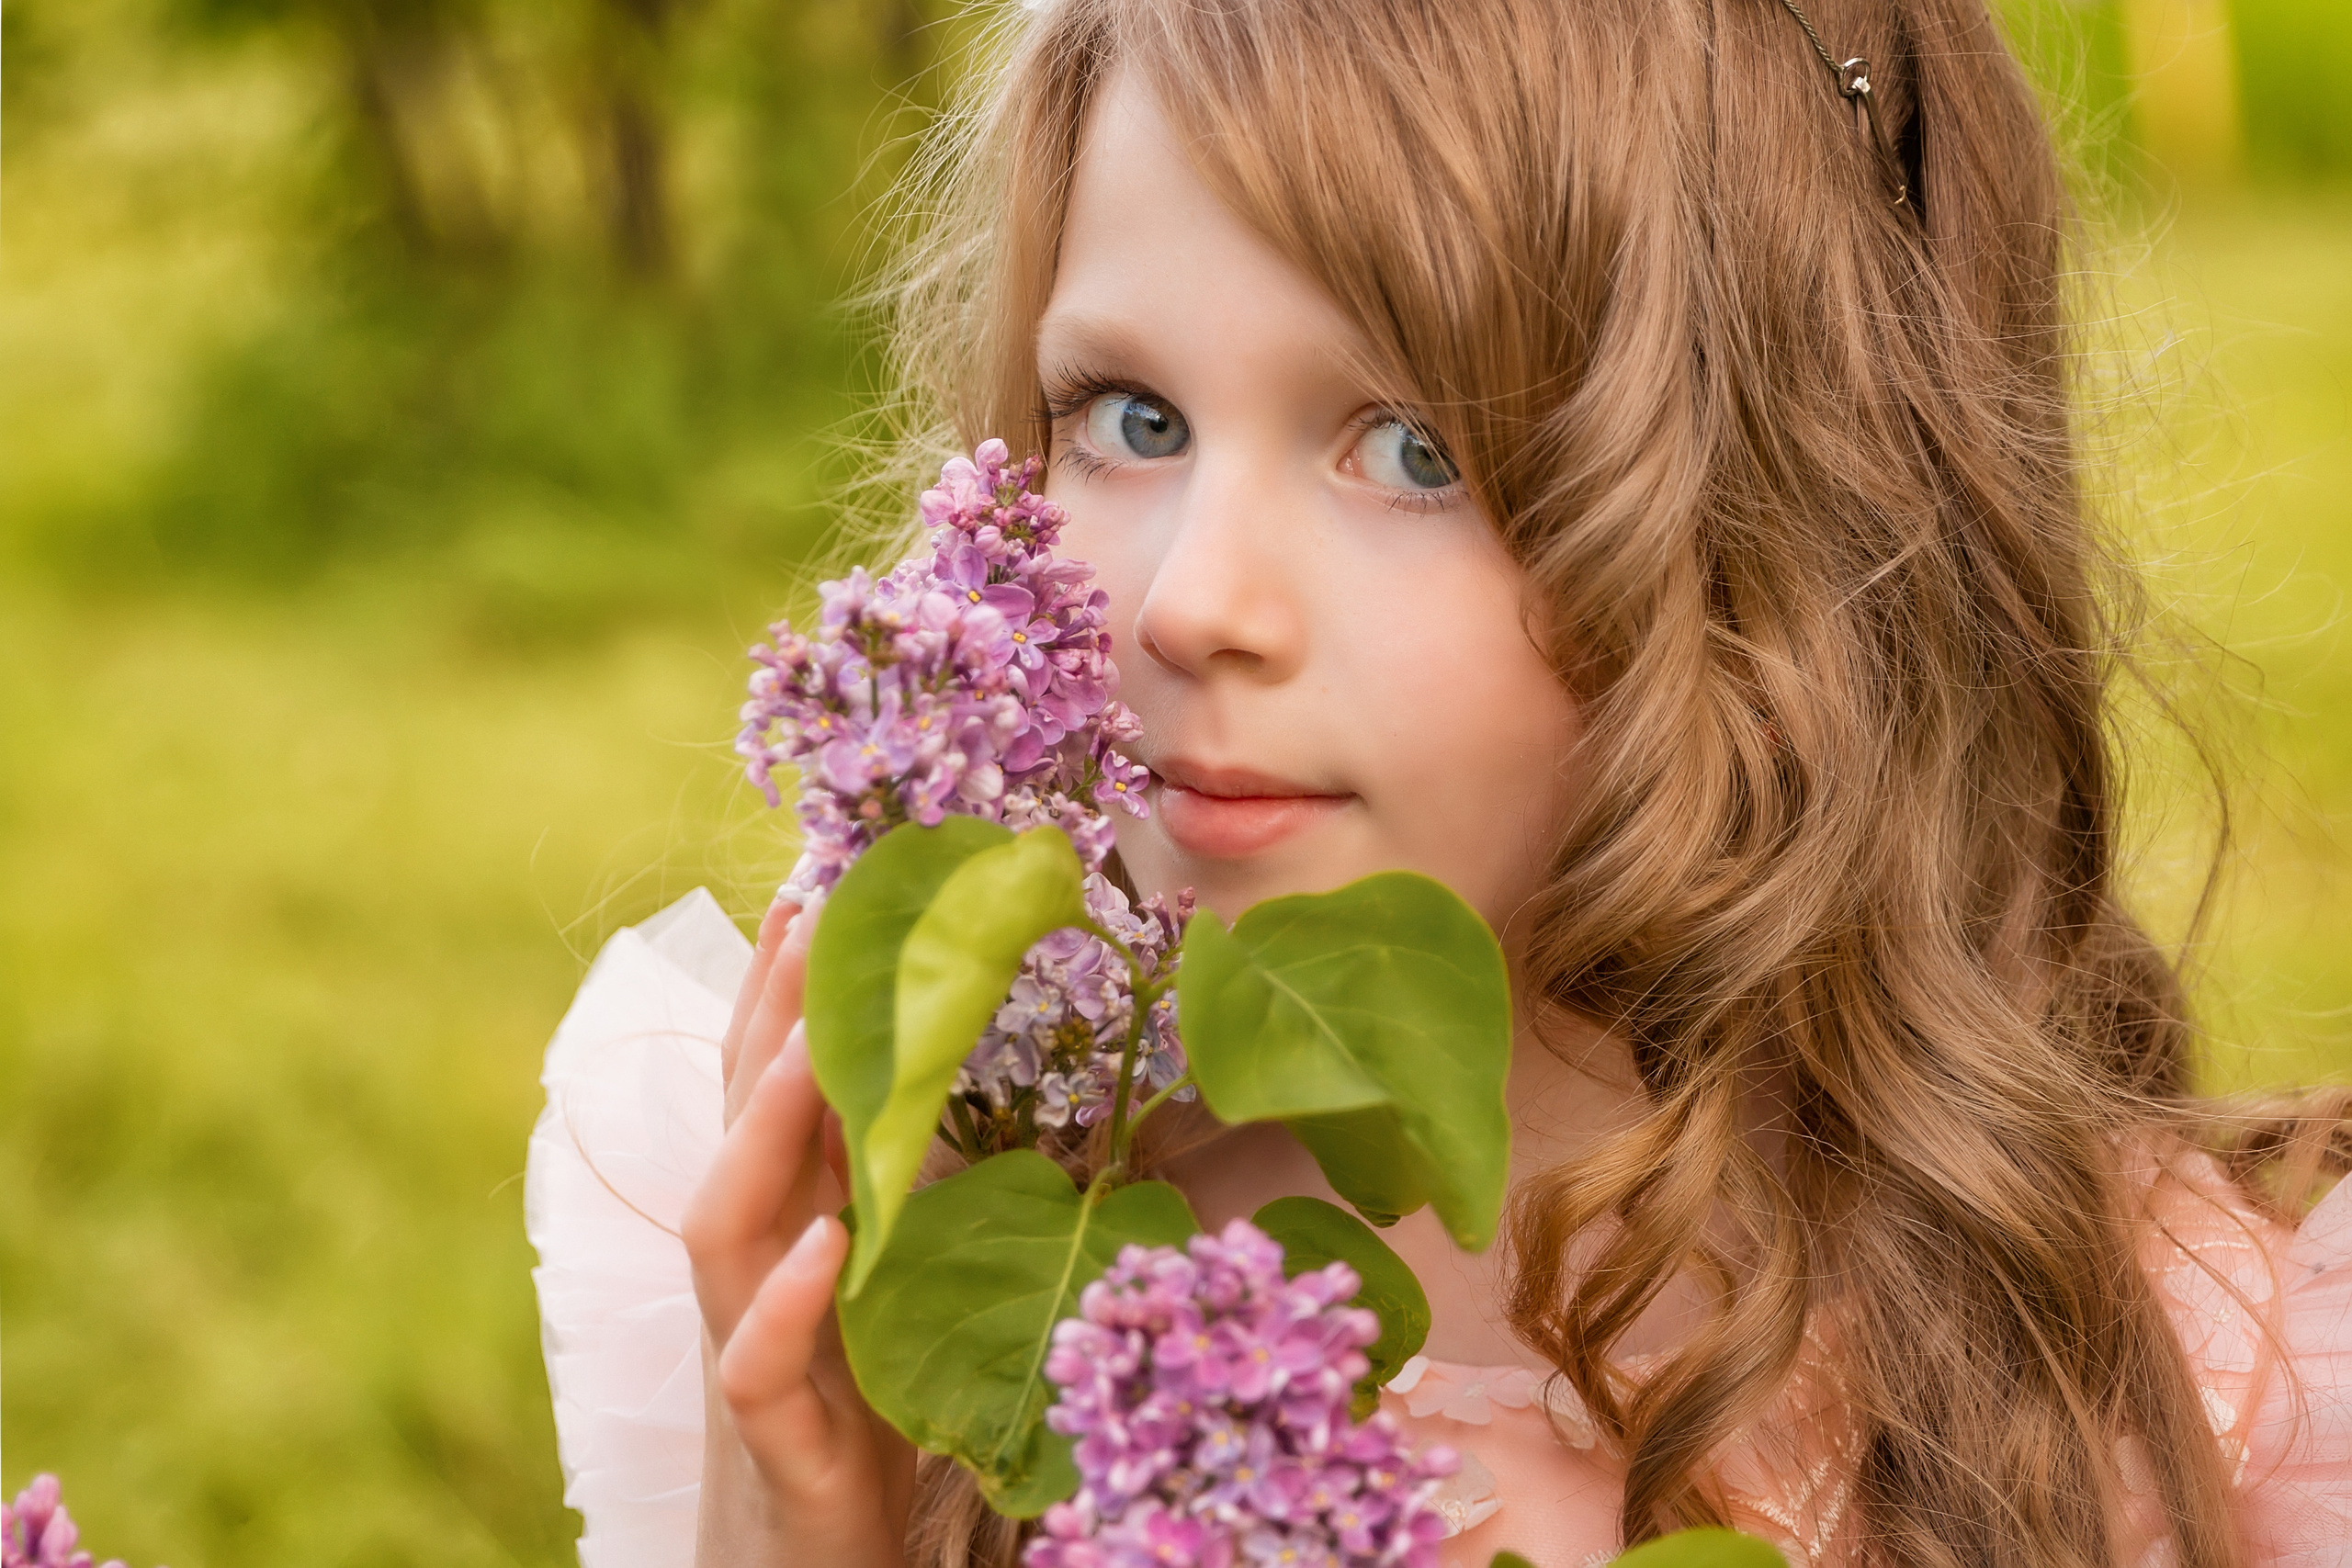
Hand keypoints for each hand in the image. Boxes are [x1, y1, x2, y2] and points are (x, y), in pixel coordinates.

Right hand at [686, 899, 913, 1566]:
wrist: (823, 1555)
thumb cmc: (868, 1404)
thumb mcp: (893, 1269)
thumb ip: (898, 1174)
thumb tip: (947, 1058)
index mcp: (783, 1221)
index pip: (763, 1088)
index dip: (776, 991)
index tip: (810, 886)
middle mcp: (750, 1268)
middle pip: (734, 1127)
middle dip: (766, 1021)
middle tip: (813, 917)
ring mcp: (748, 1346)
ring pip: (722, 1227)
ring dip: (766, 1134)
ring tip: (815, 1050)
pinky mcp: (774, 1435)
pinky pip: (758, 1363)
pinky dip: (789, 1299)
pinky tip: (829, 1241)